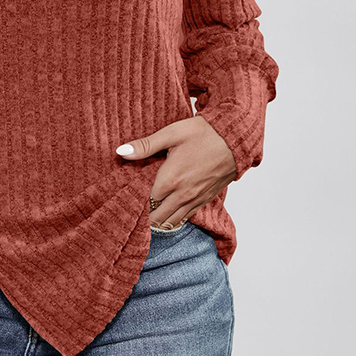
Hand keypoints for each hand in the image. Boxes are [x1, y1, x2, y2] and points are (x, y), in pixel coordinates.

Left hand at [115, 115, 236, 228]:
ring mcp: (196, 199)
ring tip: (148, 216)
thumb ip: (145, 146)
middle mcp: (182, 194)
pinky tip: (168, 214)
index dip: (135, 202)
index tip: (126, 200)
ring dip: (159, 220)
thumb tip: (121, 151)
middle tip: (134, 211)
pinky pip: (187, 217)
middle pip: (157, 217)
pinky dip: (175, 219)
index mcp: (170, 180)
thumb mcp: (171, 134)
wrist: (235, 139)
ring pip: (172, 221)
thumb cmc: (203, 133)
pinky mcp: (206, 199)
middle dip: (145, 216)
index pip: (146, 201)